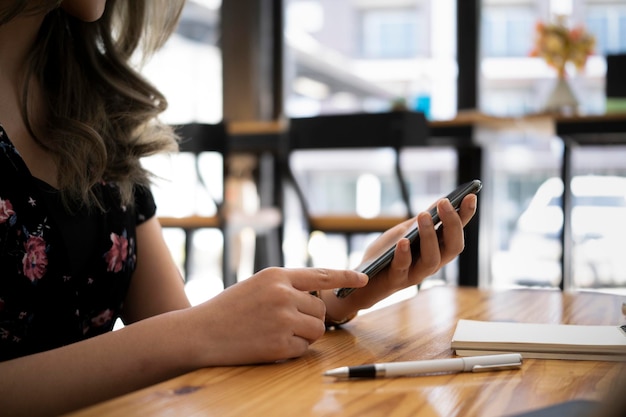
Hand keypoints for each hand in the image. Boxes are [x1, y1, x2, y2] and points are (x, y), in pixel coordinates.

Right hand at [184, 267, 367, 365]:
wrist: (200, 332)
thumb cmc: (228, 308)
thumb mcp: (257, 285)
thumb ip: (286, 285)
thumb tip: (318, 296)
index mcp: (277, 275)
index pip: (321, 274)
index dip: (346, 275)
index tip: (364, 277)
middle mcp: (283, 294)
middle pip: (321, 309)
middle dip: (309, 318)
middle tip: (283, 322)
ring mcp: (282, 320)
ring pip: (317, 329)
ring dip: (303, 334)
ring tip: (275, 332)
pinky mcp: (279, 345)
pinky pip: (303, 349)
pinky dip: (291, 350)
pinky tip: (269, 344)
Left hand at [323, 194, 476, 319]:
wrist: (363, 280)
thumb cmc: (388, 254)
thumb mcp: (406, 231)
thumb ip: (424, 220)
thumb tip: (443, 200)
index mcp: (438, 250)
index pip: (457, 232)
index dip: (465, 215)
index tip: (471, 195)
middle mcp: (433, 263)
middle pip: (453, 247)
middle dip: (451, 224)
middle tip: (444, 202)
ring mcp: (416, 274)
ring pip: (431, 259)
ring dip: (429, 236)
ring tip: (423, 215)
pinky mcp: (396, 279)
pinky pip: (403, 268)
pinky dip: (404, 254)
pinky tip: (403, 241)